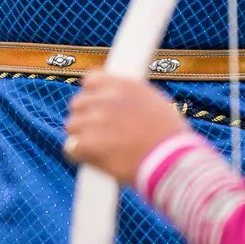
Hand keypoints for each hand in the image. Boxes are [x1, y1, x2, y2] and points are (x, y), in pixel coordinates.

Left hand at [63, 74, 189, 185]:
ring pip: (72, 126)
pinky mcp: (89, 144)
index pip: (91, 79)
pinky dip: (79, 155)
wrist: (173, 164)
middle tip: (100, 133)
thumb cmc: (171, 139)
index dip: (93, 94)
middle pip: (78, 103)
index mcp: (122, 85)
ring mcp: (94, 121)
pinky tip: (94, 160)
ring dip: (82, 137)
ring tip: (101, 149)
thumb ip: (130, 97)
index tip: (97, 106)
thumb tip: (117, 101)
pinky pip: (71, 147)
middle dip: (86, 117)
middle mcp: (105, 99)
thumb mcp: (155, 103)